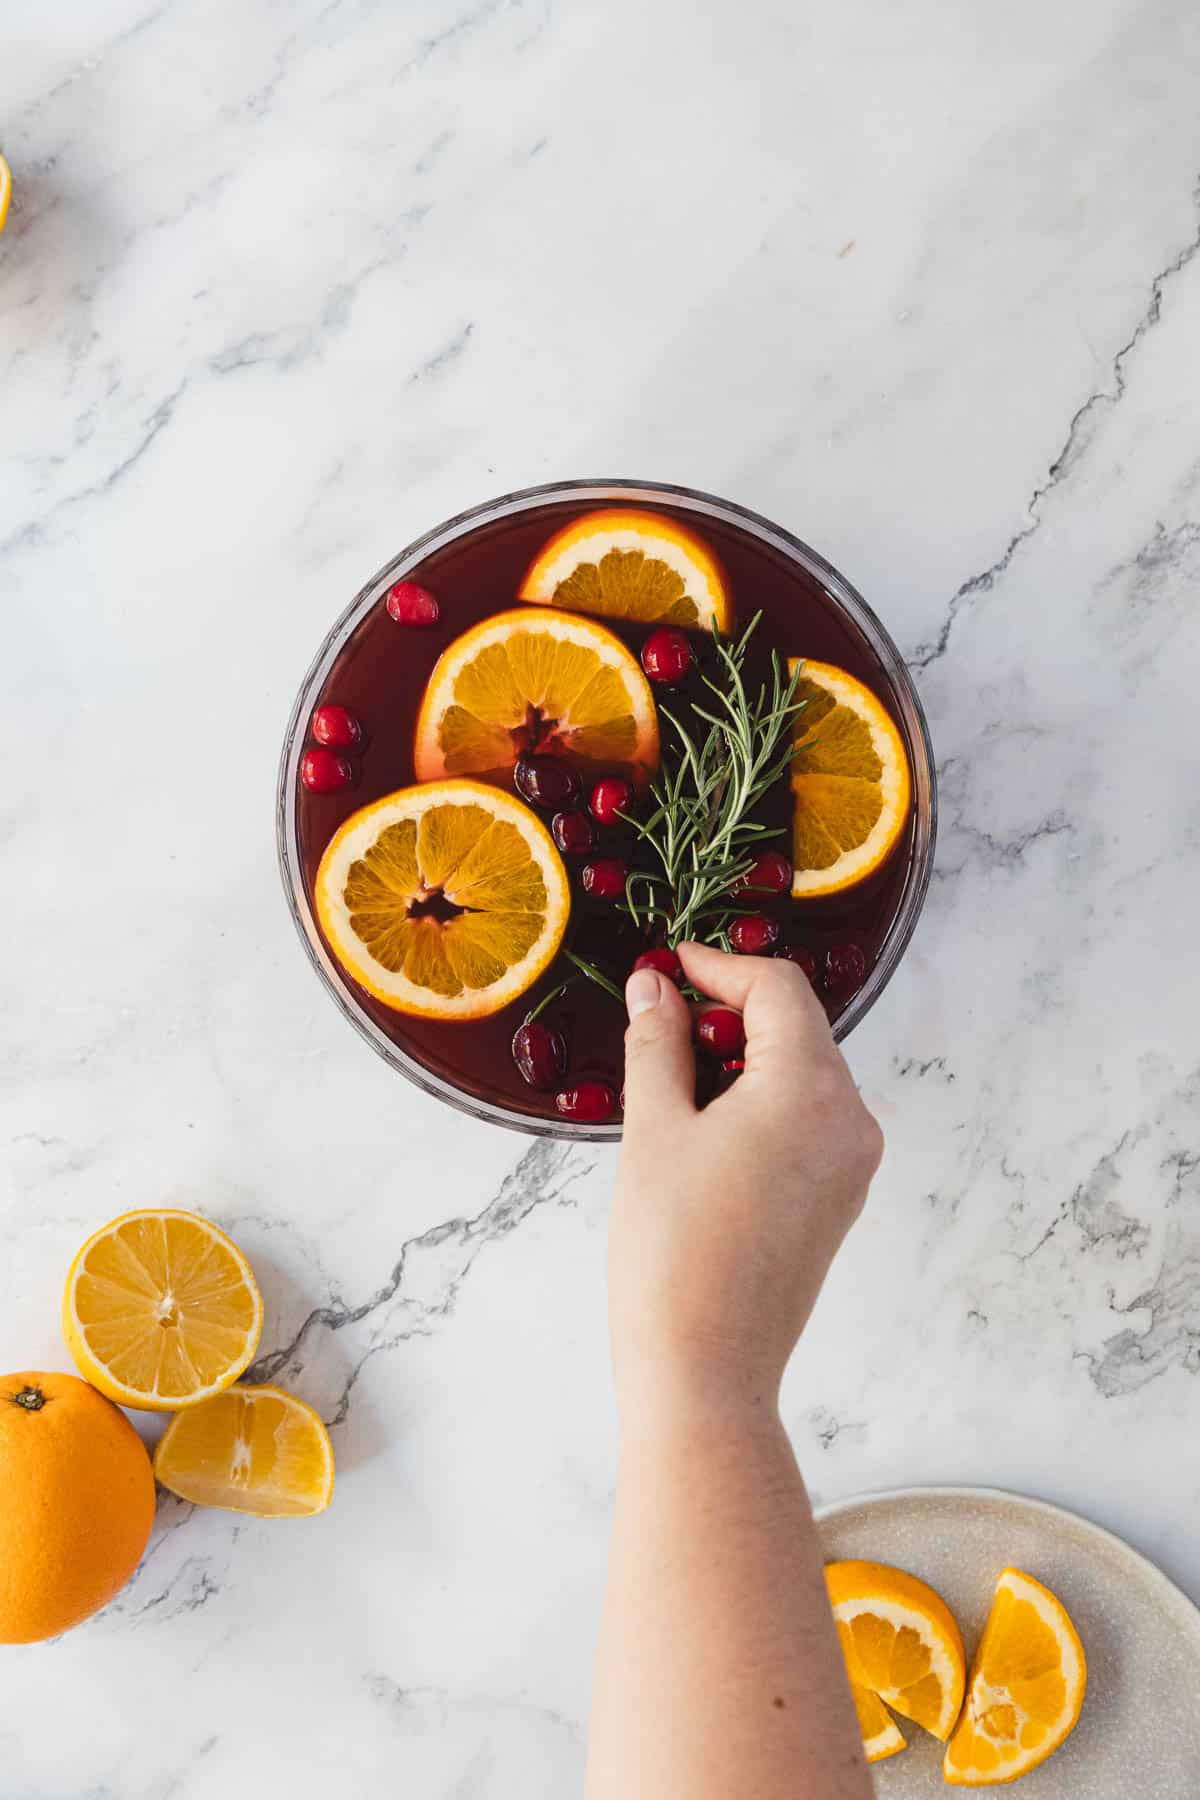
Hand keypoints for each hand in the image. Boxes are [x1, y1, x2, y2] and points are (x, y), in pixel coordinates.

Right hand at [611, 942, 882, 1425]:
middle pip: (798, 1028)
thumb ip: (659, 1043)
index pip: (778, 990)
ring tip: (674, 1076)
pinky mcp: (841, 1199)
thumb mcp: (653, 1129)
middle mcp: (851, 1119)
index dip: (720, 966)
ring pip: (803, 1074)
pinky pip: (808, 1121)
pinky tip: (706, 1124)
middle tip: (662, 1018)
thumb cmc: (672, 1249)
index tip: (668, 966)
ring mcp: (853, 1164)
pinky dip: (762, 1102)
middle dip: (731, 1012)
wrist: (705, 1368)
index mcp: (811, 1088)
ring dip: (744, 1058)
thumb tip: (656, 987)